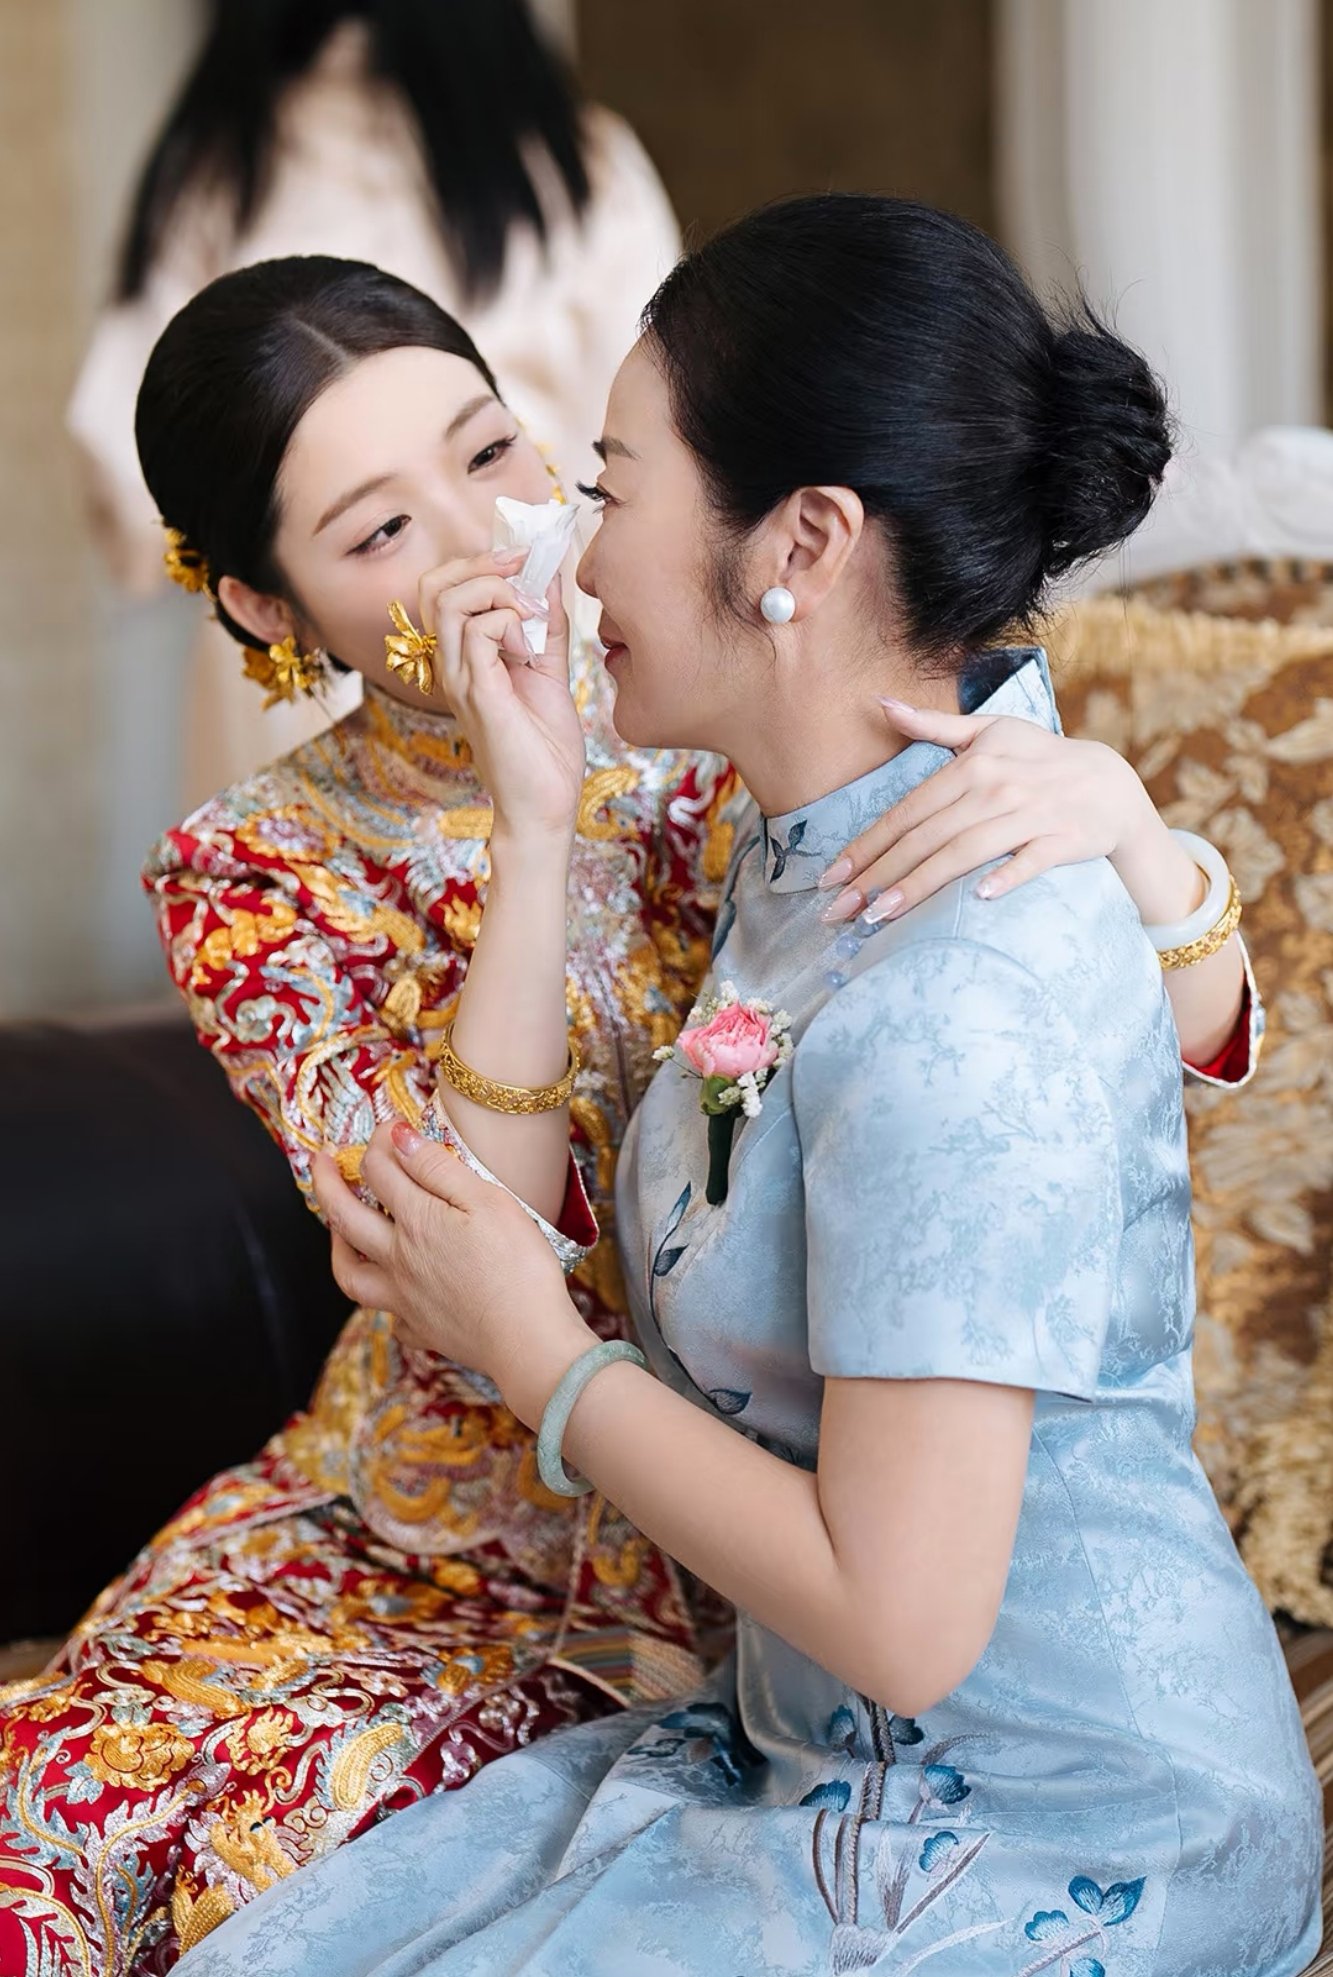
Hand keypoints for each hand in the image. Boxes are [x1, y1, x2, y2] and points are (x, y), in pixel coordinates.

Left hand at [311, 1122, 593, 1425]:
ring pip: (350, 1273)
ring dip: (335, 1246)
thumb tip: (399, 1139)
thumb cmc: (518, 1267)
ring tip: (336, 1231)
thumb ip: (438, 1168)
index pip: (380, 1171)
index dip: (381, 1141)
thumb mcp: (487, 1202)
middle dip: (328, 1183)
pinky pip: (389, 1317)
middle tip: (321, 1161)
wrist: (529, 1342)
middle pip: (346, 1217)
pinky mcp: (422, 1329)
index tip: (392, 1127)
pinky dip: (384, 1301)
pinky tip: (394, 1293)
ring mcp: (405, 1299)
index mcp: (416, 1223)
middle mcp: (399, 1260)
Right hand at [419, 550, 584, 841]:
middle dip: (482, 563)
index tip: (528, 561)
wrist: (546, 806)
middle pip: (434, 585)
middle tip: (524, 571)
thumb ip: (547, 626)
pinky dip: (509, 623)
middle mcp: (451, 666)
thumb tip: (548, 578)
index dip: (481, 563)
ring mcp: (459, 680)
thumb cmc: (544, 750)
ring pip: (450, 601)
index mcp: (464, 658)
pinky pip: (477, 633)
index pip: (445, 589)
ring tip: (531, 616)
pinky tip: (530, 648)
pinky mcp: (478, 695)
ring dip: (498, 591)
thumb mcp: (551, 672)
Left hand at [819, 700, 1154, 923]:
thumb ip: (933, 725)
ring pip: (964, 852)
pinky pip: (1030, 860)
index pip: (907, 812)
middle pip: (926, 837)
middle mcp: (995, 788)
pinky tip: (976, 899)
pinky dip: (1005, 876)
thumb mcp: (990, 731)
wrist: (1110, 785)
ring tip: (881, 915)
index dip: (867, 845)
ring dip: (920, 884)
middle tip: (841, 910)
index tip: (831, 877)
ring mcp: (1030, 814)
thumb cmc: (1040, 759)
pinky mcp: (1063, 840)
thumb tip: (880, 703)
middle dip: (878, 875)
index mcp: (972, 765)